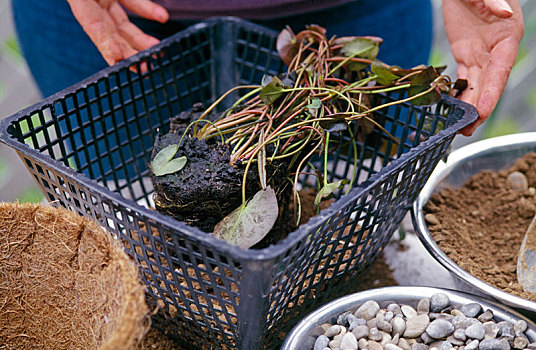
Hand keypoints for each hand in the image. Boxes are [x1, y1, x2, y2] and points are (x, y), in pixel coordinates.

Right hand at [67, 0, 168, 65]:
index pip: (92, 24)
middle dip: (126, 50)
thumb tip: (120, 11)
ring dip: (139, 39)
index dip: (105, 42)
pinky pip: (131, 3)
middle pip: (109, 31)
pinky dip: (147, 11)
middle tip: (144, 67)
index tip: (119, 58)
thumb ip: (119, 6)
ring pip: (121, 23)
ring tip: (156, 50)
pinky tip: (162, 18)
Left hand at [442, 0, 523, 135]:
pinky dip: (458, 94)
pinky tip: (452, 109)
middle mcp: (496, 50)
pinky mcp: (466, 54)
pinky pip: (463, 78)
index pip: (501, 69)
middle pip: (489, 84)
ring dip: (469, 107)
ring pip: (476, 85)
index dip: (492, 91)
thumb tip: (506, 13)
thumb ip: (494, 0)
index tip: (482, 110)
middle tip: (468, 128)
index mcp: (507, 36)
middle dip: (480, 108)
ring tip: (460, 127)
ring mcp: (481, 54)